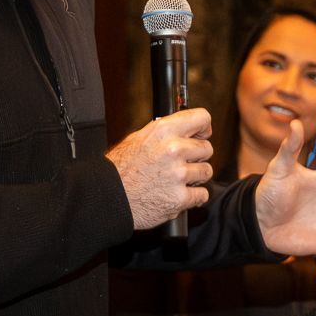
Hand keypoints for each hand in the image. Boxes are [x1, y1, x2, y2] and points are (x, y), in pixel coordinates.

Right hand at [106, 108, 214, 229]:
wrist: (108, 196)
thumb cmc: (121, 168)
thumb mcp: (140, 137)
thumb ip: (167, 132)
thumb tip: (189, 129)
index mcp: (164, 130)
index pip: (202, 118)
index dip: (203, 128)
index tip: (201, 135)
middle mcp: (173, 149)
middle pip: (207, 148)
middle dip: (196, 157)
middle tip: (180, 163)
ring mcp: (178, 174)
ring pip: (206, 171)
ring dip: (195, 177)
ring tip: (175, 180)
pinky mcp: (180, 197)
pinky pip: (202, 194)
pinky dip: (193, 197)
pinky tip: (177, 193)